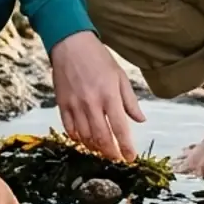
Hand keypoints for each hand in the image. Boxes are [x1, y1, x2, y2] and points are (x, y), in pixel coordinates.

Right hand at [51, 32, 145, 161]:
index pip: (120, 128)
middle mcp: (92, 103)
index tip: (130, 158)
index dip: (126, 147)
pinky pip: (69, 128)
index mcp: (109, 95)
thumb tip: (140, 120)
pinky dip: (77, 138)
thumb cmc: (98, 58)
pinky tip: (84, 140)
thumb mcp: (120, 76)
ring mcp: (75, 105)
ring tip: (102, 150)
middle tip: (116, 159)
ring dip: (94, 147)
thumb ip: (130, 100)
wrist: (70, 44)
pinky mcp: (62, 104)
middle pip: (102, 137)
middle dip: (111, 152)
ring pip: (85, 136)